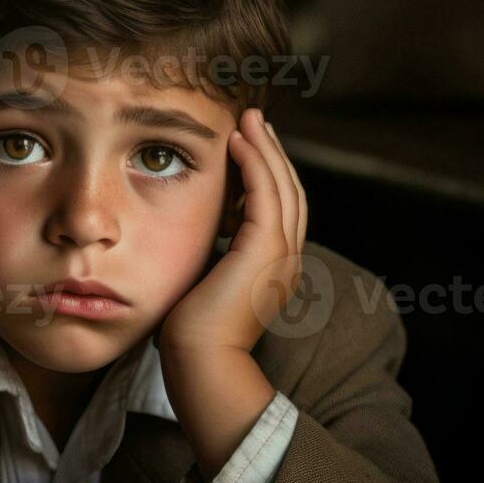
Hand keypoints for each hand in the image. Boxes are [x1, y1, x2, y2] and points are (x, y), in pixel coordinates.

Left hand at [157, 108, 308, 355]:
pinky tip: (239, 141)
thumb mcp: (207, 287)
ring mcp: (281, 254)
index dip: (268, 175)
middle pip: (290, 192)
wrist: (202, 362)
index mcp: (274, 269)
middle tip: (255, 121)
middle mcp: (286, 259)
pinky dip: (255, 162)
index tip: (249, 147)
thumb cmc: (193, 336)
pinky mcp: (265, 249)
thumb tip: (199, 242)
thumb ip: (212, 261)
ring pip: (283, 186)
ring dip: (266, 148)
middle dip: (273, 153)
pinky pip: (266, 192)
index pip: (280, 211)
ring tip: (250, 120)